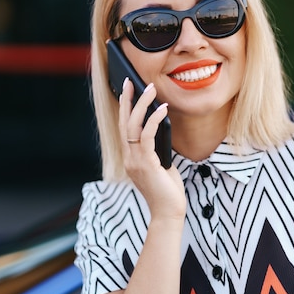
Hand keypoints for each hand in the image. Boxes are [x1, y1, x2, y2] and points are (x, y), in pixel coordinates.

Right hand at [119, 78, 185, 219]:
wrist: (169, 212)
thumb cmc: (168, 190)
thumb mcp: (161, 165)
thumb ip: (156, 150)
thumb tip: (160, 130)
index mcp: (130, 158)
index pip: (124, 129)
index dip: (125, 109)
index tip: (127, 92)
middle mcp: (129, 158)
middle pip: (124, 123)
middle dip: (127, 100)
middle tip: (131, 81)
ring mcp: (135, 161)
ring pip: (134, 126)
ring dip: (142, 105)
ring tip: (150, 89)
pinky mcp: (146, 163)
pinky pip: (147, 136)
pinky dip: (154, 120)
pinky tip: (162, 109)